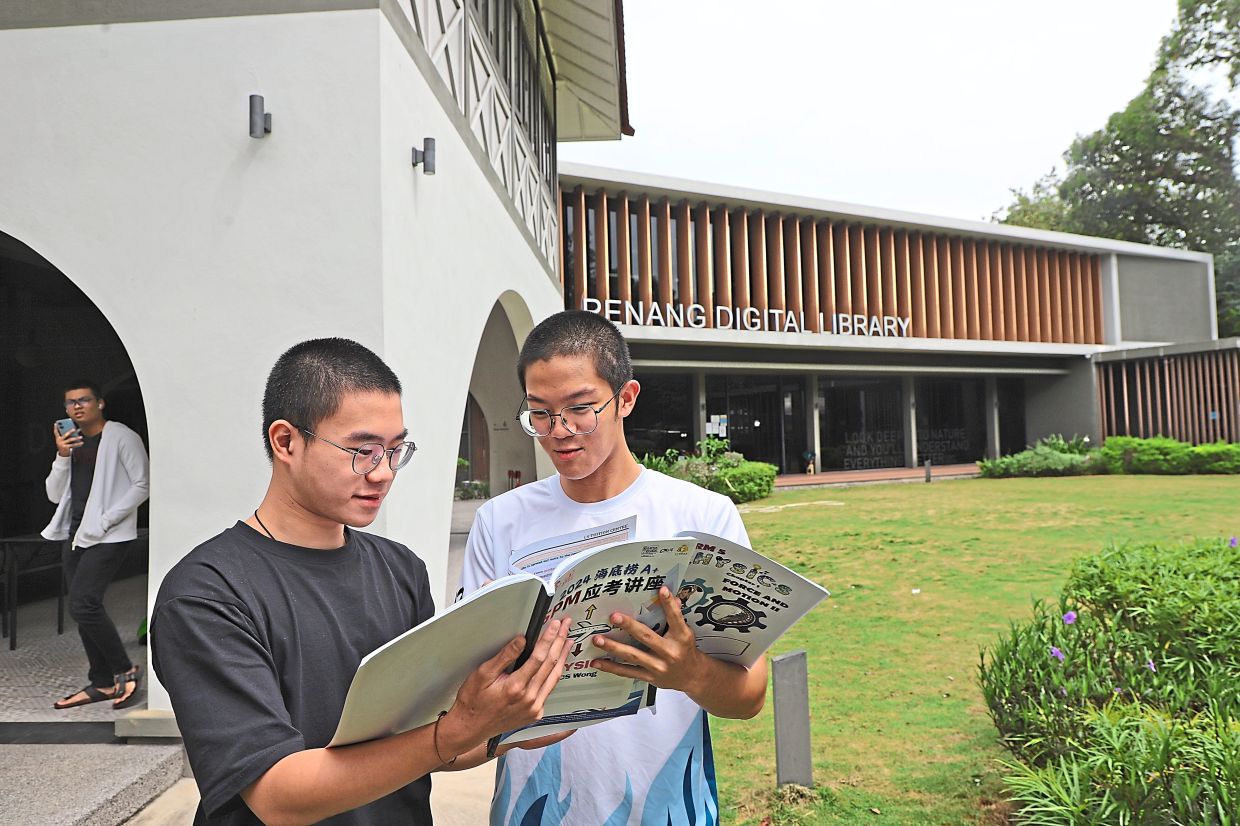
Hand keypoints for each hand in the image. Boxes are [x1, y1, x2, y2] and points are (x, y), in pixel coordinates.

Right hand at [53, 423, 82, 456]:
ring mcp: (62, 444)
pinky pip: (73, 445)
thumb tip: (77, 430)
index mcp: (58, 438)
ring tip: (81, 437)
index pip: (56, 432)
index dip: (55, 428)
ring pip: (70, 440)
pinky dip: (78, 444)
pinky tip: (82, 442)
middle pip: (65, 435)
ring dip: (76, 438)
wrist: (63, 454)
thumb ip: (68, 436)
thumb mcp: (64, 440)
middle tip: (74, 429)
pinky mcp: (65, 447)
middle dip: (70, 432)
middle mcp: (59, 441)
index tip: (56, 423)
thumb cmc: (65, 445)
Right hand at [436, 618, 570, 759]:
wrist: (471, 727)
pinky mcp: (535, 713)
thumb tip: (521, 640)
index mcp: (516, 687)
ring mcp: (534, 708)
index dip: (549, 638)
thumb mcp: (483, 674)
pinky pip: (549, 689)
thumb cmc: (473, 701)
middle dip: (559, 642)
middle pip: (550, 664)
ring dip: (562, 656)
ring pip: (554, 677)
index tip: (554, 625)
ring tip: (567, 641)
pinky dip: (555, 673)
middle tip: (565, 626)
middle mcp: (529, 699)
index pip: (539, 656)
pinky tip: (557, 663)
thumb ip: (505, 656)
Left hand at [590, 587, 705, 693]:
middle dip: (629, 626)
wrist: (692, 677)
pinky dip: (611, 667)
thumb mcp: (685, 632)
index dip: (669, 604)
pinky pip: (627, 672)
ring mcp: (658, 666)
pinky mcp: (649, 677)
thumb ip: (675, 616)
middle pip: (647, 637)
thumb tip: (668, 595)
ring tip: (597, 640)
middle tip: (613, 616)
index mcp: (681, 638)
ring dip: (613, 647)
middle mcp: (669, 652)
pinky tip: (597, 662)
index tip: (662, 590)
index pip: (675, 618)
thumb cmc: (686, 650)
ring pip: (633, 656)